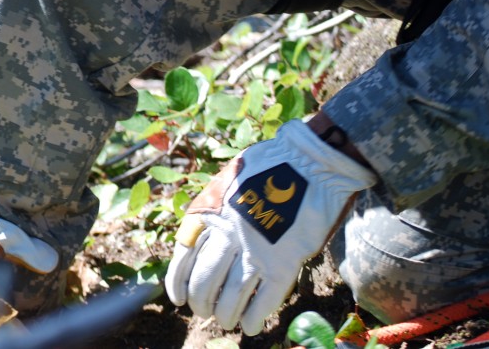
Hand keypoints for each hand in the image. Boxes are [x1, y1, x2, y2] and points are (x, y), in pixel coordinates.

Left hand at [164, 119, 375, 334]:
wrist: (310, 163)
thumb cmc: (269, 166)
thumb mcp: (228, 182)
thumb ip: (213, 209)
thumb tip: (200, 233)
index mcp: (210, 215)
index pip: (183, 259)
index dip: (178, 284)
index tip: (179, 299)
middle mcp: (228, 237)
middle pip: (204, 284)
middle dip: (201, 304)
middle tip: (206, 311)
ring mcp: (256, 252)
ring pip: (230, 298)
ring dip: (225, 315)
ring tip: (226, 320)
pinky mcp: (284, 264)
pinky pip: (264, 302)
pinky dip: (254, 319)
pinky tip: (250, 326)